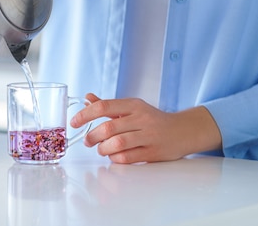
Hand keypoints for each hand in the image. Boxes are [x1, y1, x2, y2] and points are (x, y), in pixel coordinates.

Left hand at [70, 93, 221, 163]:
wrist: (183, 131)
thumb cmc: (152, 119)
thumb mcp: (131, 108)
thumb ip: (108, 105)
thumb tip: (87, 98)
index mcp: (133, 104)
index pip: (104, 106)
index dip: (85, 114)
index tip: (74, 122)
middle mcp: (141, 118)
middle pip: (108, 127)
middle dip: (92, 136)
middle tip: (87, 141)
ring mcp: (148, 136)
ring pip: (117, 144)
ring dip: (103, 149)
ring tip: (101, 149)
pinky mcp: (153, 153)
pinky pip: (127, 158)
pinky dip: (115, 158)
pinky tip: (114, 156)